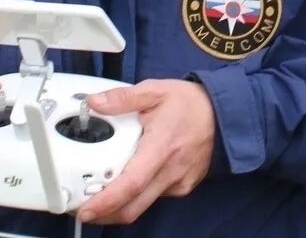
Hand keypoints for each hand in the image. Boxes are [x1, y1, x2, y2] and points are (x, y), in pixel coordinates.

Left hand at [77, 79, 215, 224]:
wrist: (223, 114)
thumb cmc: (190, 102)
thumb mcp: (155, 91)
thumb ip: (122, 98)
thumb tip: (94, 103)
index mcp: (162, 147)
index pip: (132, 183)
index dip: (106, 202)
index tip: (85, 210)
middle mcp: (171, 171)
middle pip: (133, 207)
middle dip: (104, 214)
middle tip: (82, 208)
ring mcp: (178, 183)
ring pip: (143, 205)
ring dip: (119, 205)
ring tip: (100, 193)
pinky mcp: (183, 187)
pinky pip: (155, 197)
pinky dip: (138, 194)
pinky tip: (131, 178)